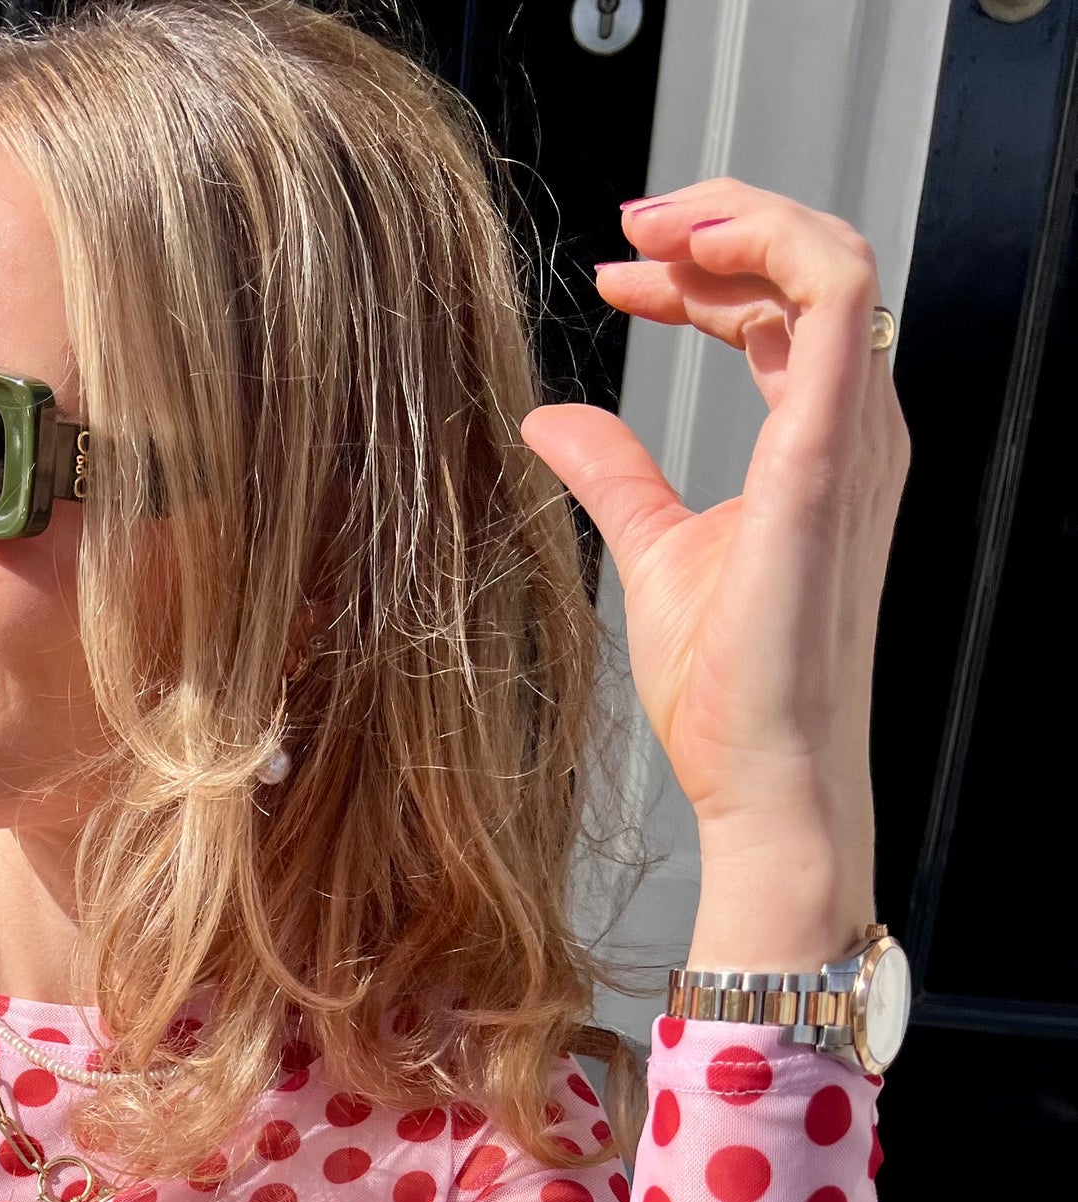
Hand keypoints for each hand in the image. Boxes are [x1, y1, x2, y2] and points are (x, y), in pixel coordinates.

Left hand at [520, 180, 910, 967]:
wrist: (763, 780)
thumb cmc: (729, 695)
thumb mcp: (653, 554)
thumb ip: (616, 475)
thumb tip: (550, 420)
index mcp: (820, 446)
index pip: (779, 312)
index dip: (700, 275)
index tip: (617, 276)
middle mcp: (854, 430)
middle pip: (810, 266)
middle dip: (716, 225)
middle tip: (627, 228)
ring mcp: (852, 437)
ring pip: (831, 256)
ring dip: (738, 219)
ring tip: (650, 228)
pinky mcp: (826, 455)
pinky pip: (833, 294)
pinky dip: (764, 247)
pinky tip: (685, 260)